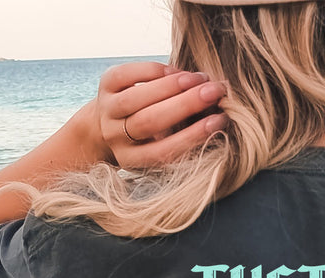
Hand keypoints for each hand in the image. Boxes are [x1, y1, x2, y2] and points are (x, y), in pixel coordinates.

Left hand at [92, 60, 227, 168]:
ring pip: (138, 97)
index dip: (192, 136)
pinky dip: (155, 70)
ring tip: (199, 79)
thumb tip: (218, 115)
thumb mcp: (162, 145)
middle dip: (185, 104)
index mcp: (132, 159)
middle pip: (150, 121)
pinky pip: (129, 74)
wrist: (108, 122)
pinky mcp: (104, 85)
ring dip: (172, 85)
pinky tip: (176, 71)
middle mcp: (116, 137)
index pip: (164, 151)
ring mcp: (107, 111)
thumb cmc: (148, 136)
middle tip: (214, 92)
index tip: (219, 121)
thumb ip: (182, 136)